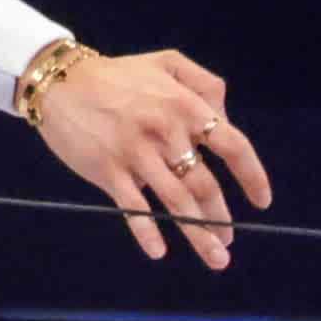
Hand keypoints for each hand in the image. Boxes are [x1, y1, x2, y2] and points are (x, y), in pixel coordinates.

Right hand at [32, 48, 269, 269]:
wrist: (59, 81)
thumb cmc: (115, 74)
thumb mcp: (166, 62)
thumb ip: (205, 84)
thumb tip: (224, 120)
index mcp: (184, 105)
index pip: (232, 145)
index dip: (253, 176)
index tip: (262, 201)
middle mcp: (165, 131)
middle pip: (205, 184)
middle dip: (221, 218)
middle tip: (228, 242)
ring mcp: (136, 153)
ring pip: (176, 202)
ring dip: (199, 234)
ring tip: (215, 257)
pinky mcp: (108, 170)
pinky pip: (133, 208)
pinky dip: (147, 232)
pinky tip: (159, 251)